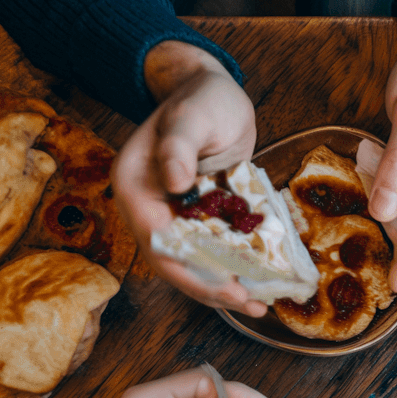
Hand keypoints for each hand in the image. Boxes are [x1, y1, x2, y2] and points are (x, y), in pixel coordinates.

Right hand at [112, 40, 263, 315]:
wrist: (213, 93)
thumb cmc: (202, 99)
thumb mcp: (193, 118)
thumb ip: (181, 148)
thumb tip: (175, 182)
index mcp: (134, 186)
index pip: (157, 242)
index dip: (191, 271)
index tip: (229, 286)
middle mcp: (148, 207)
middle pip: (174, 262)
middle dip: (211, 288)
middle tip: (251, 304)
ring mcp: (172, 214)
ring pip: (193, 263)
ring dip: (224, 286)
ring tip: (259, 304)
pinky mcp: (197, 217)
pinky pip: (212, 251)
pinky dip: (234, 267)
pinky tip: (262, 282)